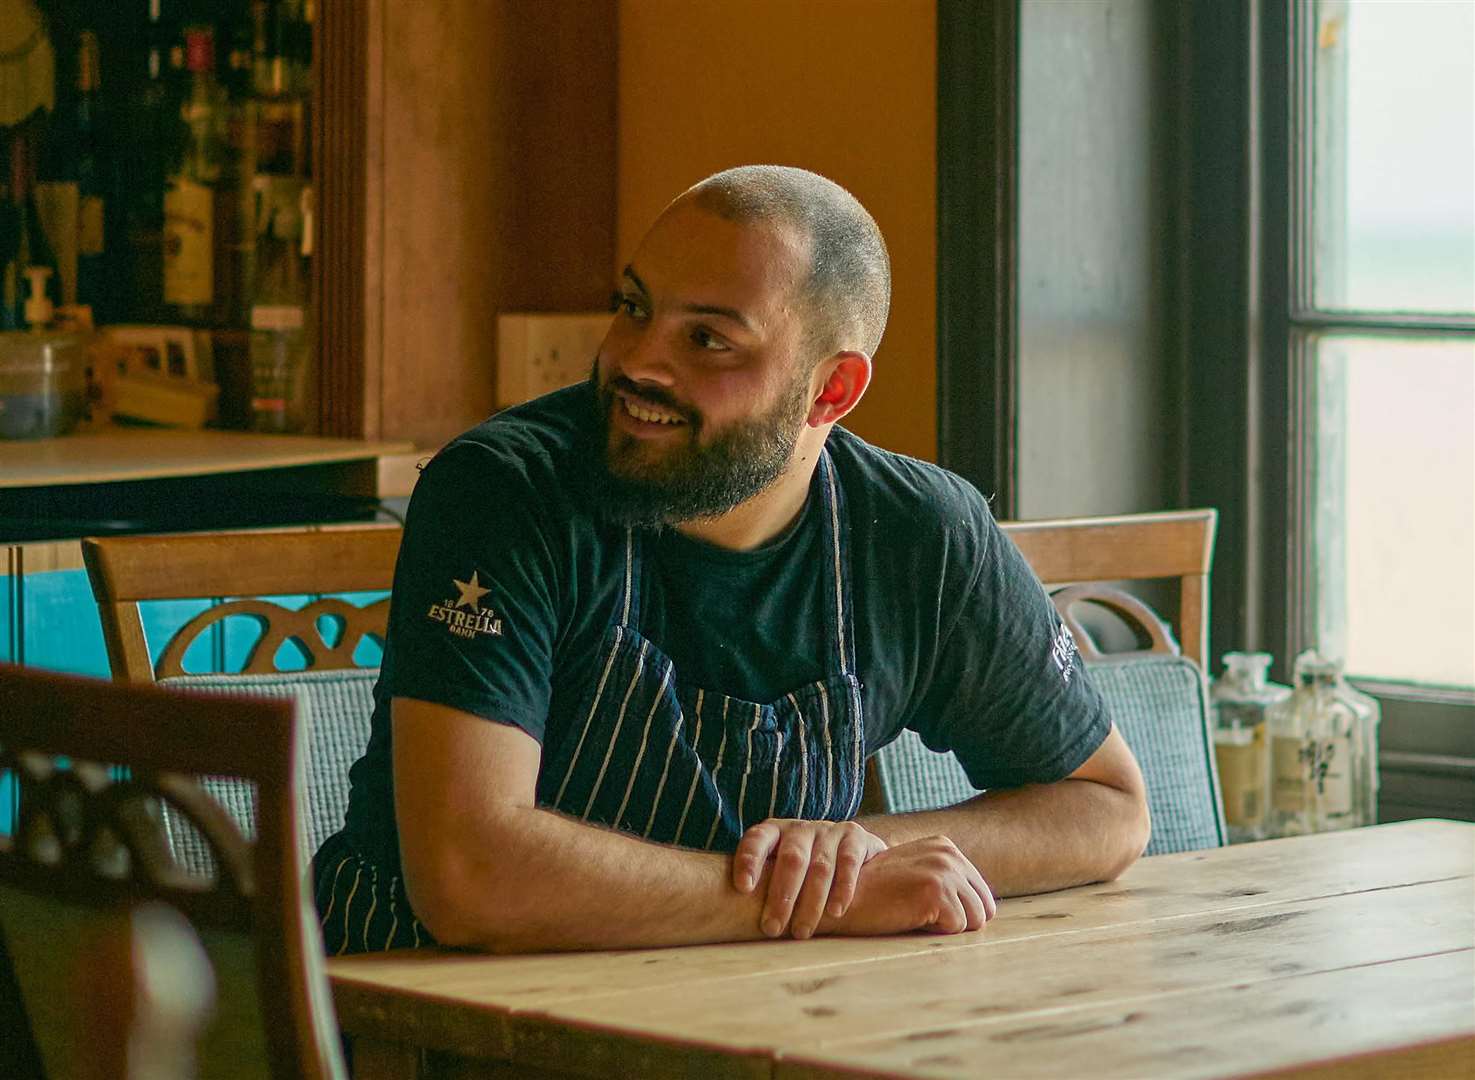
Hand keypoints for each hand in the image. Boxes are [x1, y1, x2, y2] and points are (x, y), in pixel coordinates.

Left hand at [733, 818, 887, 939]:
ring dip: (810, 902)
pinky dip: (842, 888)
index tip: (743, 888)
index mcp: (774, 831)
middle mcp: (800, 828)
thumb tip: (725, 918)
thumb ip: (759, 883)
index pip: (757, 840)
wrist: (849, 847)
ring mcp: (829, 830)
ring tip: (801, 932)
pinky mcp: (855, 837)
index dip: (749, 861)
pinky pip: (849, 863)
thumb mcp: (776, 866)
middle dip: (781, 896)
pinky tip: (836, 912)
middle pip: (791, 859)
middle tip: (772, 929)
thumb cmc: (801, 868)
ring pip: (820, 866)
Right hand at [816, 836, 996, 936]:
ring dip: (947, 926)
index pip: (982, 895)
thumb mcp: (915, 874)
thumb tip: (985, 909)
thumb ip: (947, 880)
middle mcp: (949, 853)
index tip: (926, 908)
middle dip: (959, 921)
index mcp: (946, 846)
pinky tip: (908, 917)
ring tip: (914, 913)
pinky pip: (957, 929)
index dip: (959, 912)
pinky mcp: (936, 891)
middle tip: (921, 914)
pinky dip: (934, 931)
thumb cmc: (876, 895)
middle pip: (985, 908)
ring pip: (975, 921)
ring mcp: (943, 870)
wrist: (840, 897)